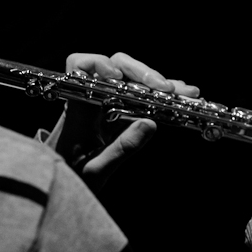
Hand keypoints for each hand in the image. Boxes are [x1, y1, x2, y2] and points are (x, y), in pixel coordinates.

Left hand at [53, 52, 198, 190]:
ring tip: (186, 91)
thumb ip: (120, 149)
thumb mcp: (94, 171)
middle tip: (167, 87)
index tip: (115, 76)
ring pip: (133, 79)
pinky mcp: (121, 112)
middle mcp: (93, 99)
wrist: (65, 188)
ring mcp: (109, 103)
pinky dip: (161, 95)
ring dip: (158, 83)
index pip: (80, 68)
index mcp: (78, 108)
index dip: (97, 64)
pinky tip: (183, 95)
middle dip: (143, 73)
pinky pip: (142, 96)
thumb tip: (150, 124)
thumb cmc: (71, 177)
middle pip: (116, 67)